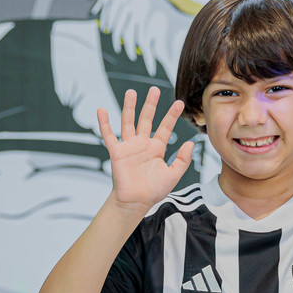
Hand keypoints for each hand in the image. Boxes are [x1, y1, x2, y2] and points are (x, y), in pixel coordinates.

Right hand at [97, 86, 193, 211]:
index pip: (165, 127)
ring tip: (131, 92)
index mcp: (157, 148)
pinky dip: (104, 123)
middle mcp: (143, 144)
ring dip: (129, 107)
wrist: (136, 202)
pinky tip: (101, 110)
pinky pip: (109, 135)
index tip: (179, 103)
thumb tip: (190, 144)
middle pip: (146, 119)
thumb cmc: (154, 191)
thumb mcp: (173, 175)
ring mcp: (129, 146)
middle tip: (154, 90)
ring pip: (128, 122)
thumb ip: (182, 160)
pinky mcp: (117, 152)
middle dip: (150, 104)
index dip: (172, 115)